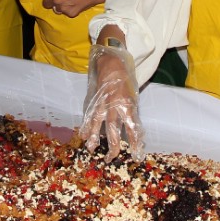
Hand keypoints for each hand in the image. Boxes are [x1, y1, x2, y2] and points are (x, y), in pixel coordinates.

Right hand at [78, 44, 142, 159]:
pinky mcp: (94, 99)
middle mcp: (115, 105)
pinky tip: (83, 135)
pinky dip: (86, 126)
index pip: (133, 128)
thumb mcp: (133, 96)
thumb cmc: (126, 79)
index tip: (136, 155)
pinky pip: (90, 115)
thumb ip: (131, 112)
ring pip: (98, 124)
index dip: (134, 143)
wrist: (111, 61)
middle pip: (114, 130)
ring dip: (95, 138)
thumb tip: (133, 130)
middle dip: (113, 146)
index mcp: (129, 104)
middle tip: (111, 158)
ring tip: (92, 149)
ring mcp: (103, 102)